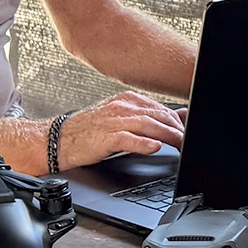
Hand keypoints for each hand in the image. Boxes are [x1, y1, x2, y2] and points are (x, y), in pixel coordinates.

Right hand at [51, 91, 186, 169]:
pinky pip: (127, 138)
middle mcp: (121, 107)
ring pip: (148, 125)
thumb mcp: (120, 119)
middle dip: (178, 129)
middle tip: (190, 142)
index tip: (189, 132)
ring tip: (181, 145)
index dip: (178, 122)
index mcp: (126, 100)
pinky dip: (143, 143)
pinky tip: (155, 147)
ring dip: (168, 136)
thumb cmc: (88, 131)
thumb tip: (178, 117)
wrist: (58, 139)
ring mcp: (113, 121)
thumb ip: (147, 117)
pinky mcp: (104, 137)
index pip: (160, 108)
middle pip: (158, 116)